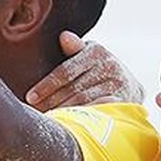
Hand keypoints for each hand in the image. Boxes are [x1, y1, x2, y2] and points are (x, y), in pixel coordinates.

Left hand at [26, 35, 145, 110]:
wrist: (129, 86)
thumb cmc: (98, 70)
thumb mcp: (88, 55)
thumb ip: (74, 49)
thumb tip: (63, 36)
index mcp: (96, 51)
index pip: (66, 71)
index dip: (47, 85)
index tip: (30, 97)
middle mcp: (109, 65)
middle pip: (72, 88)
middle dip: (51, 102)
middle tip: (35, 112)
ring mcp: (117, 84)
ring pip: (83, 101)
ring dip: (62, 111)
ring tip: (47, 119)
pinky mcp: (122, 100)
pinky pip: (96, 111)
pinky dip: (80, 118)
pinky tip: (67, 124)